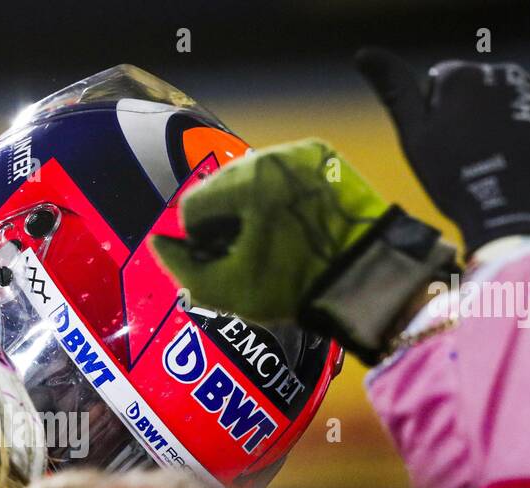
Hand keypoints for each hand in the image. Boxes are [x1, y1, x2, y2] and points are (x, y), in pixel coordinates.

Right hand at [152, 139, 455, 364]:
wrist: (370, 280)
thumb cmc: (295, 289)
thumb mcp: (228, 291)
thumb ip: (182, 267)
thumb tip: (159, 241)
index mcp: (246, 184)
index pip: (194, 206)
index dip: (200, 240)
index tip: (222, 261)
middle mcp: (273, 157)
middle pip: (222, 187)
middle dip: (225, 219)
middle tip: (244, 253)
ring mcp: (303, 154)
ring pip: (254, 179)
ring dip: (252, 206)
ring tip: (271, 241)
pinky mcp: (326, 159)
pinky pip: (285, 174)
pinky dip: (281, 198)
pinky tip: (295, 226)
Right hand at [355, 48, 529, 253]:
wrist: (515, 214)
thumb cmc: (455, 178)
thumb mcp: (414, 138)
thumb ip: (395, 90)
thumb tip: (362, 52)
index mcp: (463, 76)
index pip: (445, 83)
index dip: (438, 117)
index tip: (443, 148)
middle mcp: (506, 73)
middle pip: (484, 91)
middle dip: (476, 117)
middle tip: (472, 160)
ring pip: (516, 106)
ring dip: (507, 127)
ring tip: (500, 166)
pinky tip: (527, 166)